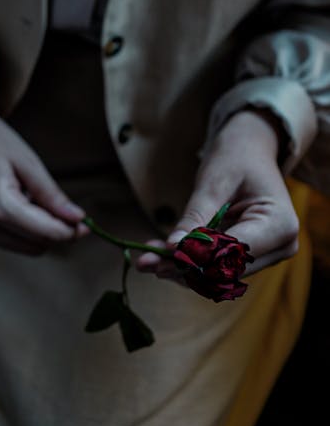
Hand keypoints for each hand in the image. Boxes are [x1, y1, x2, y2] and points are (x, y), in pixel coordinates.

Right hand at [0, 73, 87, 253]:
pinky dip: (22, 227)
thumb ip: (51, 195)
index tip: (88, 222)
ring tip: (37, 198)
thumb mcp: (27, 162)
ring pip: (23, 246)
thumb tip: (77, 219)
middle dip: (55, 231)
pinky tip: (22, 201)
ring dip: (39, 231)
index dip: (71, 231)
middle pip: (36, 246)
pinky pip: (7, 238)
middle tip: (67, 208)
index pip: (46, 234)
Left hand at [136, 109, 299, 277]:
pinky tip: (161, 255)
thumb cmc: (235, 158)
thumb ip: (196, 217)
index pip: (233, 252)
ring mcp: (267, 255)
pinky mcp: (250, 256)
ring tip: (147, 259)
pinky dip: (189, 263)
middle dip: (184, 267)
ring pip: (218, 274)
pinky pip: (217, 267)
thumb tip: (173, 247)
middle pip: (225, 270)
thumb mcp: (213, 183)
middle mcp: (280, 247)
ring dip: (182, 269)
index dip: (197, 258)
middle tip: (146, 261)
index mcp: (280, 225)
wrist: (249, 150)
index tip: (163, 255)